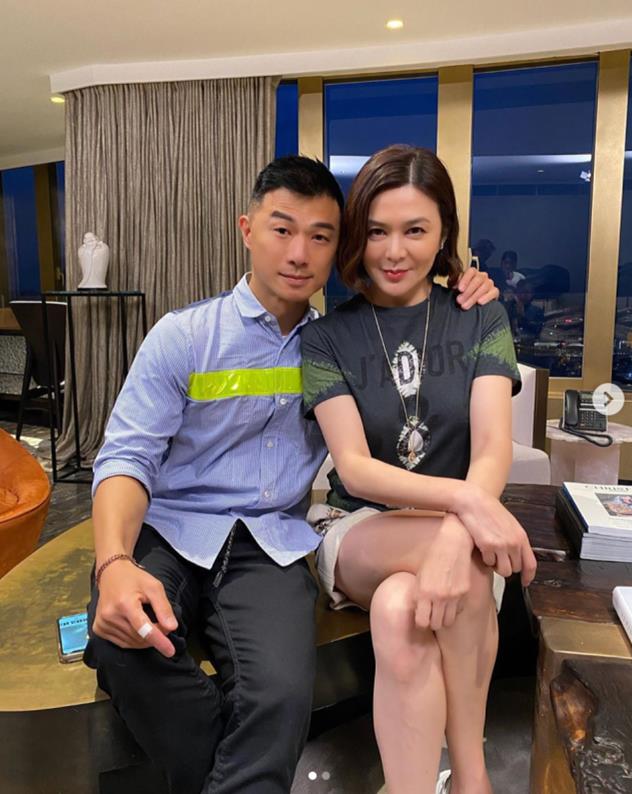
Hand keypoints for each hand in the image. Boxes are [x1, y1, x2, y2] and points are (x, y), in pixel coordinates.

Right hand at [93, 560, 177, 656]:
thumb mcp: (154, 587)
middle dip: (155, 635)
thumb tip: (171, 627)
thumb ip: (163, 608)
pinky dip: (134, 640)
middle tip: (163, 625)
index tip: (170, 651)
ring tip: (150, 623)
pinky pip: (121, 642)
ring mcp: (102, 623)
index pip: (143, 629)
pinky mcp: (98, 629)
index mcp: (125, 603)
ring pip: (131, 642)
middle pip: (139, 637)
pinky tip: (137, 628)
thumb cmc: (134, 579)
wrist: (111, 573)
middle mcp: (110, 615)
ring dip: (145, 639)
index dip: (159, 641)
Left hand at [414, 516, 473, 630]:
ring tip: (441, 611)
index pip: (422, 621)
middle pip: (436, 625)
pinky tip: (451, 601)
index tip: (421, 619)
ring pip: (449, 621)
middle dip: (432, 623)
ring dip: (444, 619)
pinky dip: (454, 610)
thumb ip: (419, 593)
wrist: (453, 544)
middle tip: (431, 616)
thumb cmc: (433, 556)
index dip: (421, 623)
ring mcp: (453, 596)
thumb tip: (418, 609)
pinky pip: (458, 610)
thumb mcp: (420, 575)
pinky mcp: (464, 593)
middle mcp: (438, 596)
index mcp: (423, 591)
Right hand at [450, 483, 536, 585]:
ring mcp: (501, 545)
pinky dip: (485, 559)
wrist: (474, 501)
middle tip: (499, 558)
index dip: (528, 576)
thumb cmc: (490, 511)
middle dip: (507, 566)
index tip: (525, 581)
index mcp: (521, 537)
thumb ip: (516, 540)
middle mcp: (514, 543)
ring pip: (503, 570)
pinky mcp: (487, 546)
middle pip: (515, 569)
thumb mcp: (510, 524)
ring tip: (491, 554)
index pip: (531, 564)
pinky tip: (482, 547)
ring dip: (496, 565)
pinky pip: (488, 563)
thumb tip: (518, 556)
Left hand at [454, 267, 498, 309]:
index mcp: (472, 273)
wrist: (471, 301)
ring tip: (465, 305)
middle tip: (460, 300)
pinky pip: (494, 292)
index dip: (465, 279)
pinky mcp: (495, 291)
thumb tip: (454, 286)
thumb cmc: (462, 293)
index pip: (471, 271)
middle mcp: (482, 276)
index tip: (460, 289)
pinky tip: (479, 302)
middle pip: (478, 279)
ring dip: (474, 296)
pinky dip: (486, 297)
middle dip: (468, 291)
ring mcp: (489, 283)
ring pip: (485, 286)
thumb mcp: (456, 288)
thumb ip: (455, 284)